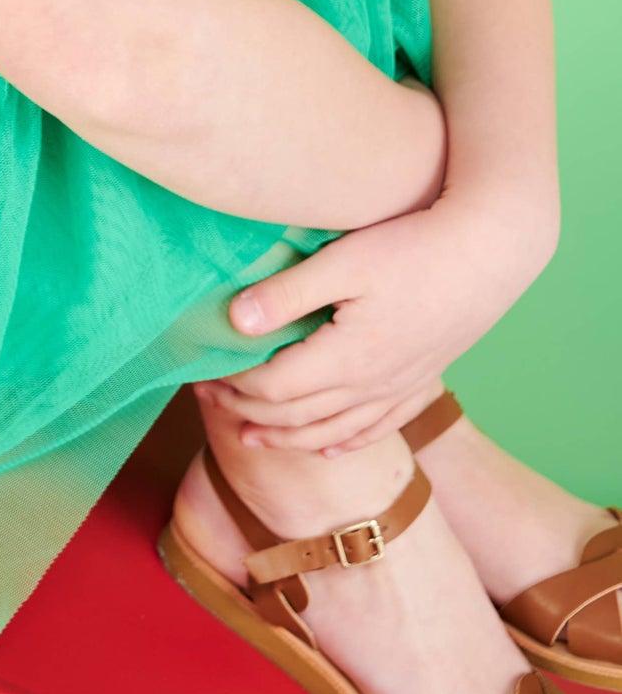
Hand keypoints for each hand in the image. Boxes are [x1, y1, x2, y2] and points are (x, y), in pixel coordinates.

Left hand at [197, 190, 557, 453]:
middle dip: (248, 412)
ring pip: (333, 431)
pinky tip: (327, 446)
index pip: (274, 388)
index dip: (233, 384)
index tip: (202, 370)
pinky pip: (377, 428)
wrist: (491, 252)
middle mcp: (373, 385)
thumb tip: (234, 322)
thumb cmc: (414, 247)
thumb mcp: (344, 262)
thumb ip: (288, 293)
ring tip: (249, 437)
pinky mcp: (421, 380)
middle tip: (208, 400)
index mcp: (348, 357)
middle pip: (297, 416)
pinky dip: (344, 442)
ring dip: (287, 438)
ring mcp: (400, 388)